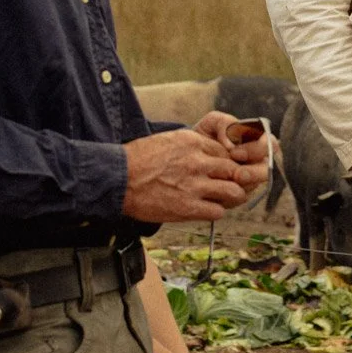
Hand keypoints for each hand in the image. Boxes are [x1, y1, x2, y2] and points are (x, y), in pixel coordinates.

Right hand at [121, 130, 248, 222]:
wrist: (117, 180)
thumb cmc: (137, 160)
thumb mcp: (168, 141)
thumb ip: (191, 147)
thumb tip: (207, 154)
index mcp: (193, 142)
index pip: (227, 151)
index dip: (227, 163)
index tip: (223, 170)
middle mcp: (198, 161)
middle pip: (234, 170)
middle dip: (234, 179)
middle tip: (227, 185)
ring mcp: (195, 185)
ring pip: (233, 191)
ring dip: (229, 197)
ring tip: (219, 199)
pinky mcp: (188, 207)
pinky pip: (218, 211)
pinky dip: (214, 211)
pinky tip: (205, 209)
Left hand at [192, 111, 271, 192]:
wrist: (187, 156)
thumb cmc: (204, 136)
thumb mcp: (212, 123)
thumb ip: (224, 123)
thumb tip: (232, 143)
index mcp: (256, 141)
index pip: (270, 144)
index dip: (256, 149)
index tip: (233, 152)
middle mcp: (256, 161)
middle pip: (266, 169)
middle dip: (254, 173)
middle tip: (239, 175)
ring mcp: (249, 179)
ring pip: (255, 186)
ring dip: (245, 186)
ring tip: (230, 184)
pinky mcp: (238, 194)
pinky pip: (240, 198)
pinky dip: (231, 197)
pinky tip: (217, 194)